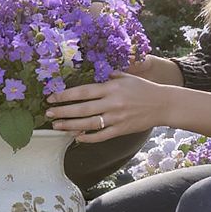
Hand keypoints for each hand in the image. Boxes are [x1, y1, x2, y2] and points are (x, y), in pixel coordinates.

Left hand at [45, 73, 172, 142]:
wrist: (163, 104)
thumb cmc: (142, 88)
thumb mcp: (124, 76)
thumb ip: (107, 76)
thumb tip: (89, 74)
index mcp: (111, 88)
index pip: (83, 91)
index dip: (65, 95)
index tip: (51, 97)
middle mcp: (112, 103)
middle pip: (82, 109)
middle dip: (62, 111)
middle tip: (48, 113)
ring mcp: (116, 118)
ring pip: (88, 124)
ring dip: (70, 125)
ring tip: (56, 126)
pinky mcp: (121, 130)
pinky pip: (101, 136)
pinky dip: (88, 138)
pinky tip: (76, 137)